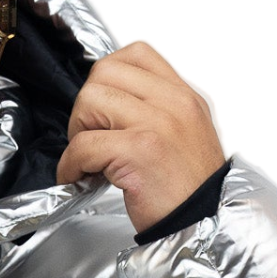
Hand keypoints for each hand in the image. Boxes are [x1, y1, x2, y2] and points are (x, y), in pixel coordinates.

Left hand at [55, 42, 224, 232]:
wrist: (205, 224)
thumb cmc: (190, 189)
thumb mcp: (187, 133)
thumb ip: (156, 110)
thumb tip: (110, 104)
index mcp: (183, 95)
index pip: (136, 54)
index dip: (107, 78)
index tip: (103, 109)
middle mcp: (172, 103)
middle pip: (104, 72)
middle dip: (86, 106)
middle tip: (91, 136)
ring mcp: (156, 124)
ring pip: (89, 101)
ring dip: (78, 132)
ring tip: (89, 157)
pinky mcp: (138, 151)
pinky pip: (84, 145)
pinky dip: (71, 164)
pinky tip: (79, 178)